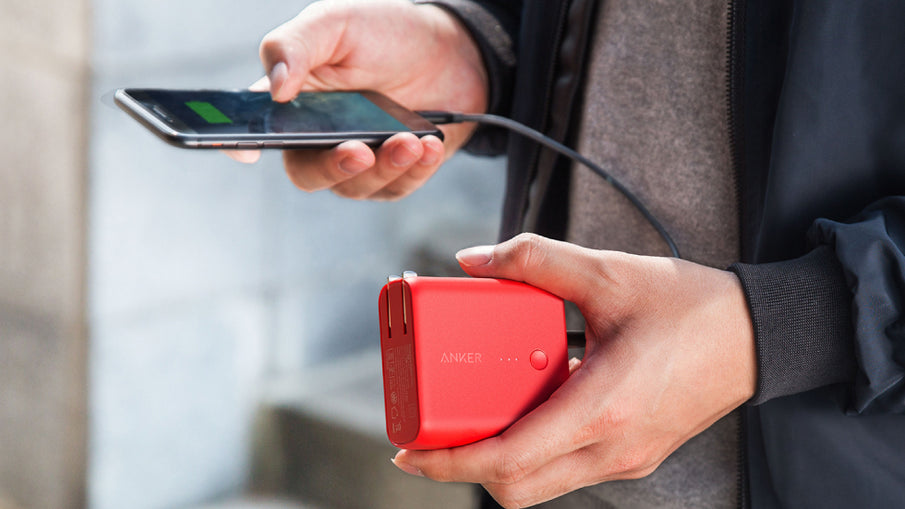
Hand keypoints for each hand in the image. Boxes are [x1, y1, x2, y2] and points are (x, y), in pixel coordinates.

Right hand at [231, 0, 487, 200]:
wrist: (449, 51)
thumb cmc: (385, 34)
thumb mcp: (337, 22)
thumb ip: (296, 46)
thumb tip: (276, 87)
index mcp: (292, 101)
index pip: (257, 129)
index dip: (242, 144)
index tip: (248, 151)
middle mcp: (318, 138)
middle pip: (307, 173)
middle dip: (333, 167)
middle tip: (359, 150)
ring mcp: (355, 160)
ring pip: (355, 185)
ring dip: (385, 166)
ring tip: (411, 138)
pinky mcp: (392, 175)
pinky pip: (396, 187)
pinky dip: (415, 169)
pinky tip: (428, 145)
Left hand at [391, 234, 755, 507]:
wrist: (759, 337)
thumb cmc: (691, 309)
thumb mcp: (608, 273)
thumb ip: (536, 259)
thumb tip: (475, 260)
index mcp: (604, 407)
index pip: (509, 459)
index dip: (450, 461)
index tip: (410, 452)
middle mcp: (613, 448)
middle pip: (517, 488)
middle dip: (463, 468)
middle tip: (429, 436)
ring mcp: (626, 459)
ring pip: (542, 484)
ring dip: (498, 461)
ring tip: (469, 419)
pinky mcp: (633, 455)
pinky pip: (567, 468)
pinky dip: (533, 450)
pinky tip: (525, 406)